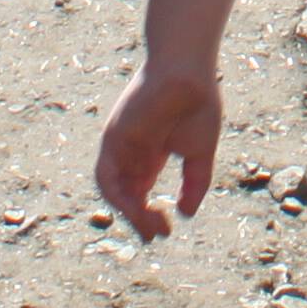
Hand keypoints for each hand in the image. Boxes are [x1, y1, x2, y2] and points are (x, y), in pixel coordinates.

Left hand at [93, 62, 222, 238]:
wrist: (188, 72)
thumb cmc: (197, 104)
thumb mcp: (199, 153)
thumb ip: (194, 183)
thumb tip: (185, 213)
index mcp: (151, 154)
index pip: (140, 193)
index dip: (150, 215)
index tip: (167, 229)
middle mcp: (131, 153)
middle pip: (126, 196)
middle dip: (140, 219)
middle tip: (158, 234)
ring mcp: (120, 147)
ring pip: (115, 191)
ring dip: (129, 214)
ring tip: (150, 227)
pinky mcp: (112, 140)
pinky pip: (107, 177)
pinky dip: (119, 198)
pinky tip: (139, 208)